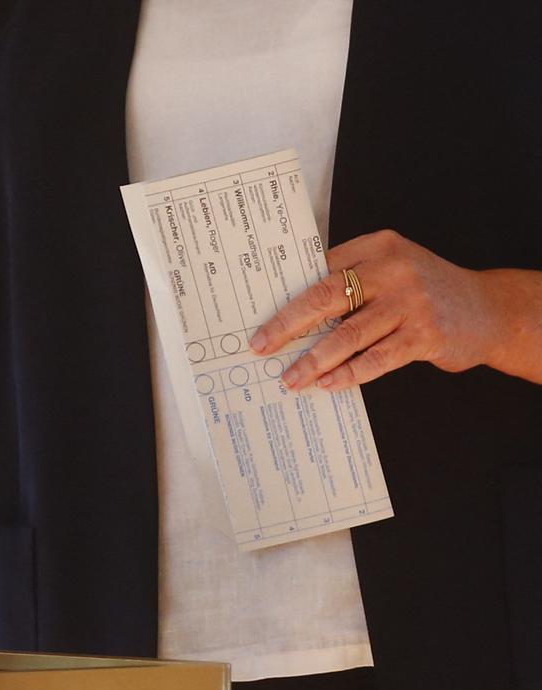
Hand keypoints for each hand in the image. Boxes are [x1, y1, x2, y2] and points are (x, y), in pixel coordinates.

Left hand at [249, 229, 501, 390]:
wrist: (489, 309)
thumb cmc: (424, 293)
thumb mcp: (390, 271)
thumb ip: (350, 281)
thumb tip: (292, 314)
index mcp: (377, 247)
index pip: (320, 270)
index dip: (286, 295)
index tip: (258, 316)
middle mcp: (392, 270)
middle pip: (326, 297)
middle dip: (288, 325)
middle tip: (261, 346)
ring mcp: (410, 302)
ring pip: (348, 334)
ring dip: (314, 360)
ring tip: (291, 378)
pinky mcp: (424, 334)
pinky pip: (377, 358)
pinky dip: (349, 373)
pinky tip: (328, 384)